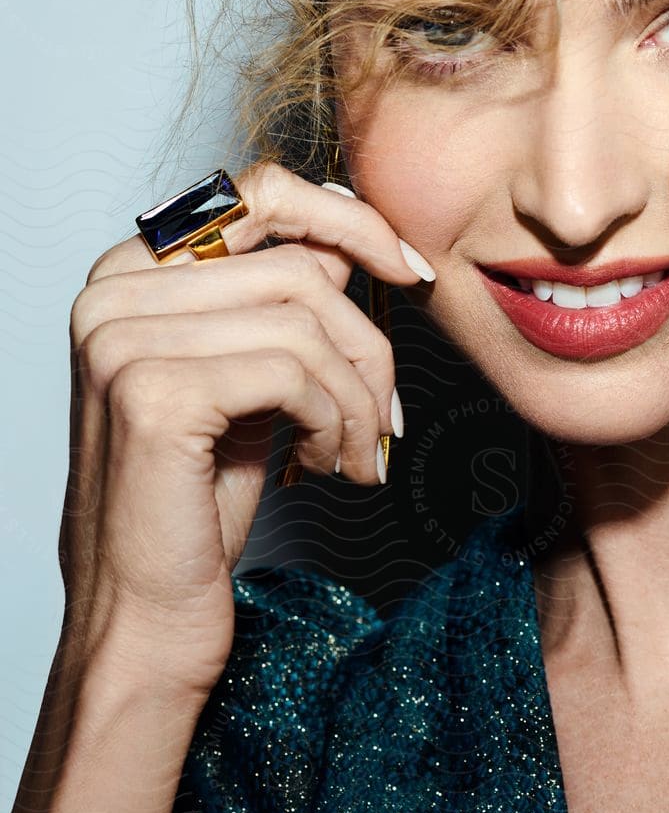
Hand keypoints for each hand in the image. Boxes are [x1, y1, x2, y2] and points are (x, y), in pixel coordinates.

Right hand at [57, 162, 432, 702]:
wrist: (149, 618)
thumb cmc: (200, 507)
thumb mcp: (249, 383)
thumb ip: (281, 304)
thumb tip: (355, 243)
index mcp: (129, 275)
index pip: (260, 193)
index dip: (352, 224)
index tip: (413, 273)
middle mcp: (112, 294)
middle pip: (299, 265)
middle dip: (368, 344)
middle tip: (385, 419)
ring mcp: (123, 340)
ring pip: (307, 319)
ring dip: (358, 397)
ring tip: (355, 455)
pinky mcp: (151, 393)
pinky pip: (294, 371)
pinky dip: (335, 422)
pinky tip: (324, 469)